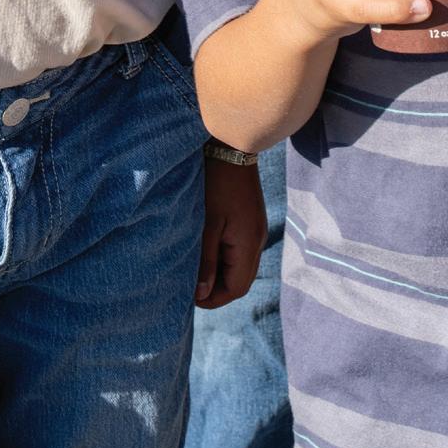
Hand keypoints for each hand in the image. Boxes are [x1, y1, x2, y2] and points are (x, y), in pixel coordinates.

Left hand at [196, 157, 265, 308]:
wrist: (232, 148)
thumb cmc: (217, 184)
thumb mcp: (207, 224)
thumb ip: (205, 260)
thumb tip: (201, 294)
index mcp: (248, 244)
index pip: (236, 288)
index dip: (214, 299)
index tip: (191, 299)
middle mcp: (257, 241)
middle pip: (241, 281)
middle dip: (217, 290)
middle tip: (190, 288)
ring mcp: (256, 230)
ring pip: (241, 267)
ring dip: (221, 274)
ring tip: (196, 271)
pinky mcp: (251, 221)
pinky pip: (241, 252)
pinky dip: (225, 259)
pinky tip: (207, 252)